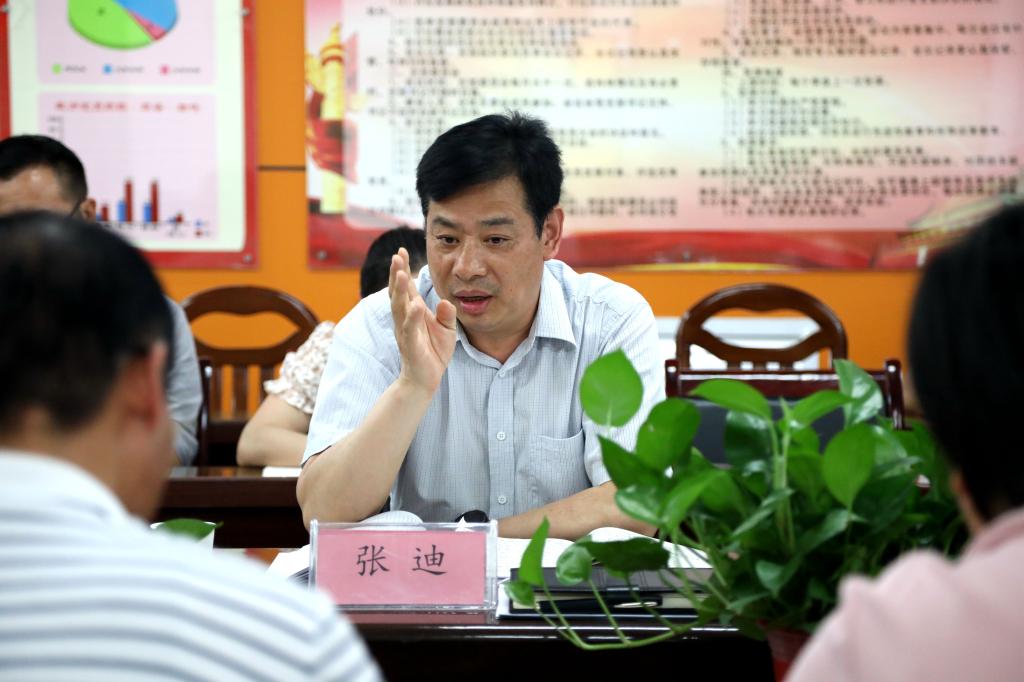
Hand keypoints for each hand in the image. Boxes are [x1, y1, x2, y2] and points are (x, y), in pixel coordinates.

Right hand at [389, 247, 456, 392]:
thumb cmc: (434, 352)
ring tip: (402, 273)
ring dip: (400, 290)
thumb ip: (447, 314)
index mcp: (413, 311)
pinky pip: (409, 329)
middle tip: (397, 256)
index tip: (400, 251)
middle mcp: (405, 318)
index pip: (407, 287)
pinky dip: (411, 317)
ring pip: (399, 307)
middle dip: (397, 274)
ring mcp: (405, 330)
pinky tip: (414, 305)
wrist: (425, 379)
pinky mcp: (410, 345)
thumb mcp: (447, 330)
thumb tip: (445, 301)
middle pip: (398, 292)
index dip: (403, 269)